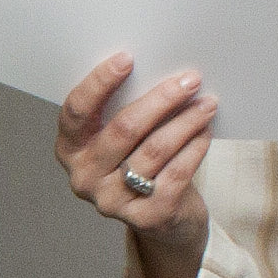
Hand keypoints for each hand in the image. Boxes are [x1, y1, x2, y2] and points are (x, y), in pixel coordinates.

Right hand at [57, 51, 219, 277]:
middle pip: (123, 129)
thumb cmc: (141, 162)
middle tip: (189, 79)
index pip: (76, 110)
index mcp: (70, 149)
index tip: (128, 58)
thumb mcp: (123, 138)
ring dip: (185, 122)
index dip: (100, 82)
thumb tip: (160, 68)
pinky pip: (175, 174)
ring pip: (154, 150)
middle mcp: (83, 177)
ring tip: (207, 103)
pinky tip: (205, 132)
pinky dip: (194, 148)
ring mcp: (111, 202)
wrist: (164, 219)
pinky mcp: (145, 218)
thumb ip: (125, 109)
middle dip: (161, 99)